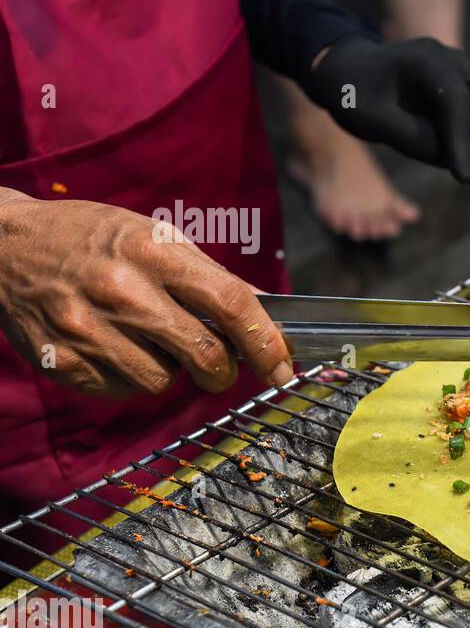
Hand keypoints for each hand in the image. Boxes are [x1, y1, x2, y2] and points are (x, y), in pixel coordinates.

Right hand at [0, 190, 293, 396]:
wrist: (2, 247)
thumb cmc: (89, 239)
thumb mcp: (152, 236)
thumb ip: (210, 277)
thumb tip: (266, 314)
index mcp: (153, 251)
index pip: (232, 304)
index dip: (267, 343)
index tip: (284, 368)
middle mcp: (122, 291)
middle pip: (206, 355)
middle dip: (224, 370)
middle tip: (219, 365)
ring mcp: (89, 330)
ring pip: (164, 381)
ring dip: (170, 370)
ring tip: (147, 340)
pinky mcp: (64, 362)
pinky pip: (124, 390)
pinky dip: (131, 377)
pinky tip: (114, 347)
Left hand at [303, 34, 469, 198]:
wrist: (354, 71)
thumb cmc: (356, 93)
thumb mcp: (370, 118)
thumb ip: (410, 137)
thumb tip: (452, 160)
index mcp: (425, 59)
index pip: (454, 99)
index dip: (461, 139)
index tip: (464, 179)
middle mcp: (454, 61)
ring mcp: (466, 75)